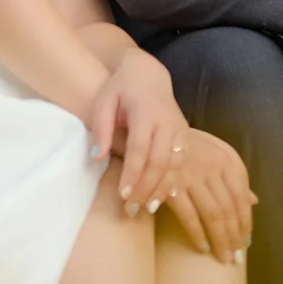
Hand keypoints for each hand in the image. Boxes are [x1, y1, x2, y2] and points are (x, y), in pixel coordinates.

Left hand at [85, 49, 192, 212]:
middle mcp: (167, 122)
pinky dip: (172, 183)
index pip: (141, 147)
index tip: (122, 194)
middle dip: (146, 187)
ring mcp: (180, 129)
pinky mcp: (185, 136)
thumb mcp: (104, 100)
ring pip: (174, 165)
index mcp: (146, 111)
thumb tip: (97, 158)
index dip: (133, 173)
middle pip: (160, 161)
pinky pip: (181, 164)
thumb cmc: (121, 88)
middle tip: (131, 209)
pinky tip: (161, 198)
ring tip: (146, 209)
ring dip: (161, 189)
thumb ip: (101, 128)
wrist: (148, 75)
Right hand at [161, 128, 255, 262]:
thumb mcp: (215, 151)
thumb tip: (254, 201)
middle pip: (228, 208)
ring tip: (223, 258)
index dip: (245, 221)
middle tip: (236, 258)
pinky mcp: (170, 185)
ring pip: (213, 214)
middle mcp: (211, 167)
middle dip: (234, 236)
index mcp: (225, 159)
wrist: (151, 132)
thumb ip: (235, 175)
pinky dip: (197, 233)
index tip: (246, 242)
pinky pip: (188, 215)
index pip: (241, 196)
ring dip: (220, 239)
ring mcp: (191, 176)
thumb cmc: (186, 143)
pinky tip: (202, 247)